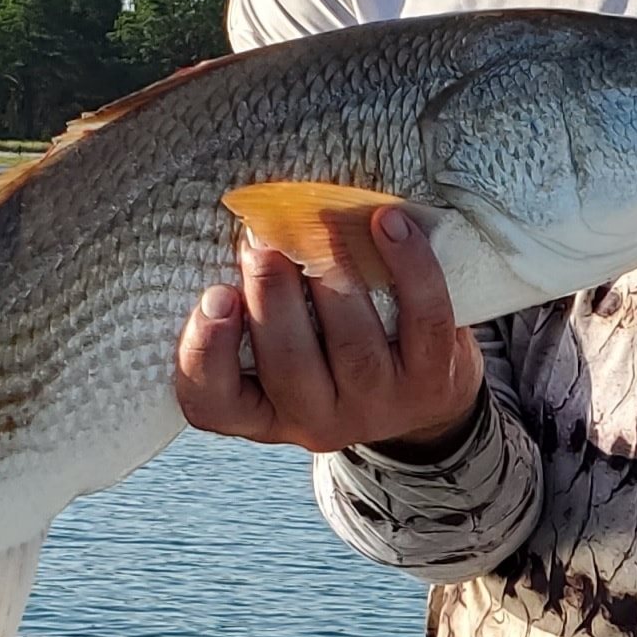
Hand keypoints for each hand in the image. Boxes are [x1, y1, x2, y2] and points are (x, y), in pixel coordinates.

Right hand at [175, 206, 483, 457]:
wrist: (421, 391)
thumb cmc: (333, 347)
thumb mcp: (284, 340)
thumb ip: (256, 299)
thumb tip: (245, 218)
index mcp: (261, 410)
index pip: (211, 402)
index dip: (205, 353)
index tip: (215, 295)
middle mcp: (314, 419)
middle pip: (287, 366)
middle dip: (273, 297)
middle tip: (263, 242)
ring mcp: (376, 406)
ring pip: (354, 346)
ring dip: (335, 280)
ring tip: (320, 228)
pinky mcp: (431, 382)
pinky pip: (423, 319)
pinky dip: (409, 267)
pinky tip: (389, 223)